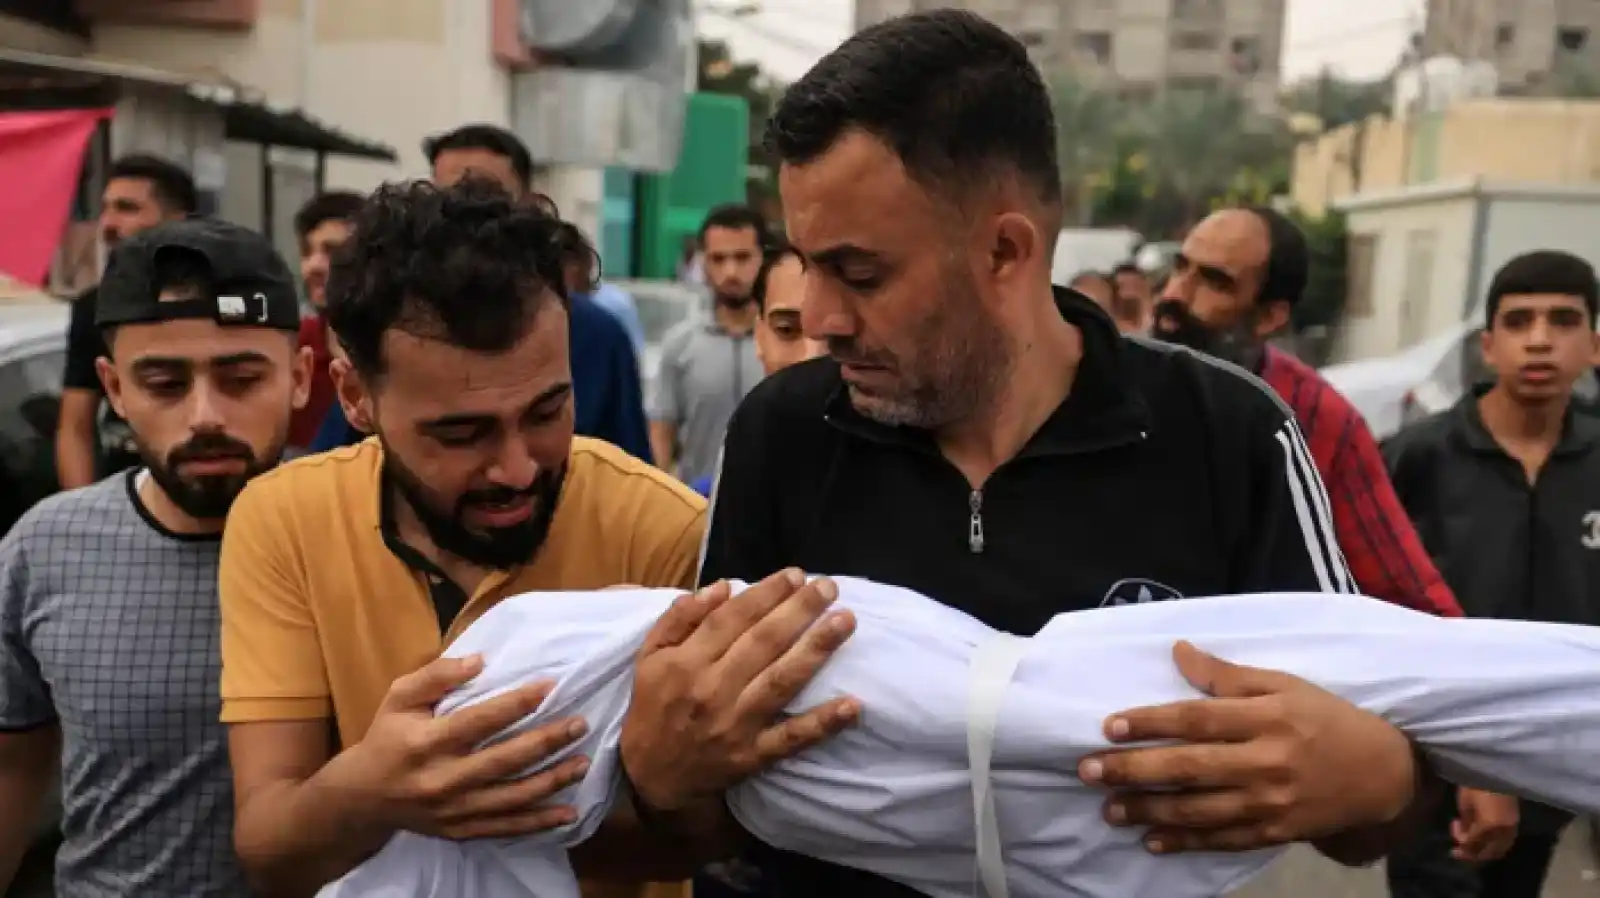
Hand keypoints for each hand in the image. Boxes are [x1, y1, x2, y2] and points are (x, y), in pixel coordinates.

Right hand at [342, 654, 591, 839]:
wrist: (362, 798)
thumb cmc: (387, 738)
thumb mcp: (399, 698)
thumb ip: (437, 675)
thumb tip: (480, 660)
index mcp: (426, 742)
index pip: (479, 721)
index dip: (517, 703)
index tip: (550, 685)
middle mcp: (442, 779)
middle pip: (504, 761)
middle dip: (547, 741)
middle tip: (580, 724)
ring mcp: (454, 810)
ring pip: (512, 798)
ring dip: (552, 781)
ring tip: (583, 762)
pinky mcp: (461, 831)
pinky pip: (506, 828)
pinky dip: (539, 822)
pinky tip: (568, 812)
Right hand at [620, 569, 860, 811]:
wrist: (650, 777)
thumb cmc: (653, 708)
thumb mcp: (649, 657)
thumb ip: (679, 619)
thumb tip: (721, 587)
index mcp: (686, 663)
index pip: (731, 619)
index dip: (765, 594)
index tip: (795, 575)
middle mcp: (712, 690)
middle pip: (762, 643)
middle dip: (798, 610)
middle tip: (828, 586)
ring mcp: (736, 725)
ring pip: (780, 682)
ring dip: (815, 650)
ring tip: (845, 621)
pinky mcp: (753, 756)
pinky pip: (791, 739)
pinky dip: (822, 724)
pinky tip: (852, 705)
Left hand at [1079, 641, 1416, 852]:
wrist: (1382, 773)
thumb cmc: (1325, 718)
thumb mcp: (1284, 684)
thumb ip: (1227, 675)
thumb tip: (1177, 651)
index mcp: (1266, 717)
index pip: (1198, 719)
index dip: (1151, 722)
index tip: (1110, 725)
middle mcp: (1266, 761)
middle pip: (1190, 767)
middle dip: (1134, 770)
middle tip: (1090, 771)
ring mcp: (1271, 801)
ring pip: (1200, 809)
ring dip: (1150, 811)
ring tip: (1109, 809)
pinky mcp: (1276, 832)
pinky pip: (1224, 839)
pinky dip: (1186, 842)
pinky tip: (1152, 841)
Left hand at [1452, 788, 1517, 861]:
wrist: (1494, 771)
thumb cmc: (1475, 784)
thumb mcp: (1465, 805)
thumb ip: (1466, 825)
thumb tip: (1463, 838)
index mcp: (1489, 825)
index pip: (1475, 845)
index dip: (1463, 850)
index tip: (1453, 850)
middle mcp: (1504, 831)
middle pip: (1488, 852)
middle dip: (1473, 853)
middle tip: (1460, 849)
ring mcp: (1513, 828)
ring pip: (1499, 850)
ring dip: (1484, 850)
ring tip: (1471, 841)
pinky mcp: (1516, 824)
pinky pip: (1505, 842)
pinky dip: (1493, 844)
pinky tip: (1482, 836)